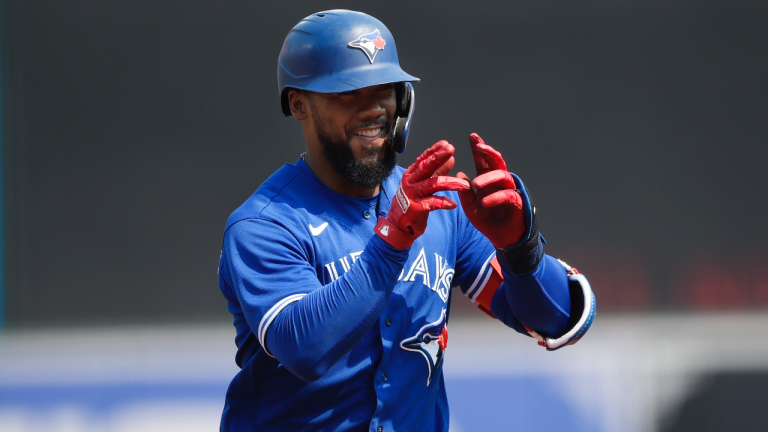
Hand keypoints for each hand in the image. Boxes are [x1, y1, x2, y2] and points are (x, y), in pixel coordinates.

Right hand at [375, 141, 469, 248]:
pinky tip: (453, 204)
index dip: (434, 150)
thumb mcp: (423, 184)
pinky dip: (443, 203)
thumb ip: (436, 172)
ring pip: (432, 184)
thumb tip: (451, 158)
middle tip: (451, 149)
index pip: (423, 159)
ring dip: (449, 183)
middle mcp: (411, 182)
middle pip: (426, 167)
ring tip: (464, 184)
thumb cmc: (413, 202)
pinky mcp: (417, 208)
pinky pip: (432, 204)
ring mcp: (413, 195)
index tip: (446, 144)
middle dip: (439, 157)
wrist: (399, 224)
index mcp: (412, 174)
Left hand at [457, 133, 524, 248]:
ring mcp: (510, 190)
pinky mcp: (517, 202)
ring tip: (476, 183)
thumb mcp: (470, 207)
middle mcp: (500, 182)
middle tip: (479, 146)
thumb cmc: (487, 221)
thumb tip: (461, 173)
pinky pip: (508, 195)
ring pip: (502, 175)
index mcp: (488, 181)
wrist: (502, 238)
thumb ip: (465, 192)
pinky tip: (485, 202)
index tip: (472, 136)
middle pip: (496, 162)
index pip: (483, 161)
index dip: (478, 149)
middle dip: (488, 152)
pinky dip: (496, 197)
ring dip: (489, 177)